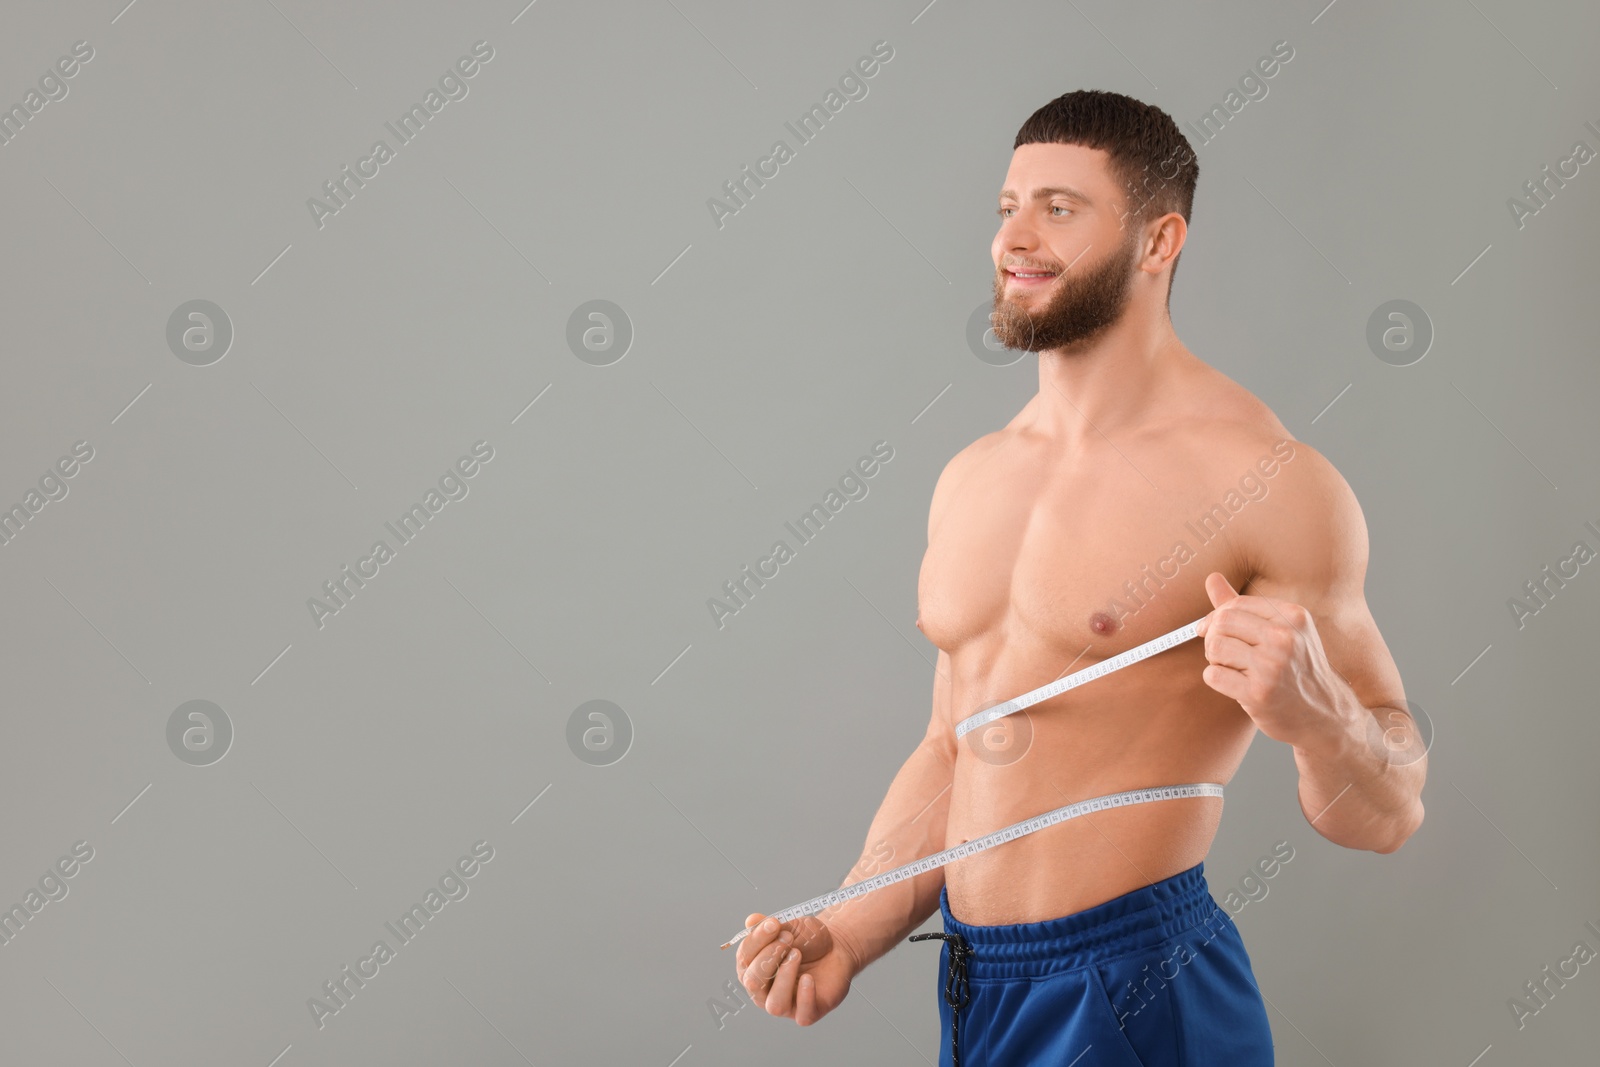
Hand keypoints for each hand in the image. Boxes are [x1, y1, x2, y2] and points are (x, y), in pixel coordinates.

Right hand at [735, 911, 857, 1025]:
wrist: (837, 947)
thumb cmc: (807, 940)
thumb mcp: (789, 928)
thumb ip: (768, 927)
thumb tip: (751, 920)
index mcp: (752, 969)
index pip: (744, 958)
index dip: (756, 940)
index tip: (774, 923)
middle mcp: (764, 992)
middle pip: (753, 983)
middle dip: (768, 957)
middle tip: (787, 939)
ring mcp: (786, 1005)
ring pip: (775, 1004)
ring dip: (784, 977)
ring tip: (797, 954)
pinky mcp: (808, 1013)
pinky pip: (803, 1015)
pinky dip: (805, 996)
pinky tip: (809, 978)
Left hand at [1195, 572, 1350, 747]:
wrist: (1324, 715)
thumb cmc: (1298, 670)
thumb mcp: (1282, 631)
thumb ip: (1243, 606)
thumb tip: (1211, 577)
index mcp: (1293, 617)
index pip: (1235, 605)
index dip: (1216, 618)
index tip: (1211, 630)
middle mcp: (1285, 638)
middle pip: (1221, 624)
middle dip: (1214, 638)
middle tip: (1223, 653)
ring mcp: (1273, 666)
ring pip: (1215, 648)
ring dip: (1215, 660)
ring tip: (1233, 668)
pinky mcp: (1259, 693)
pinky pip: (1214, 676)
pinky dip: (1216, 680)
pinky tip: (1235, 685)